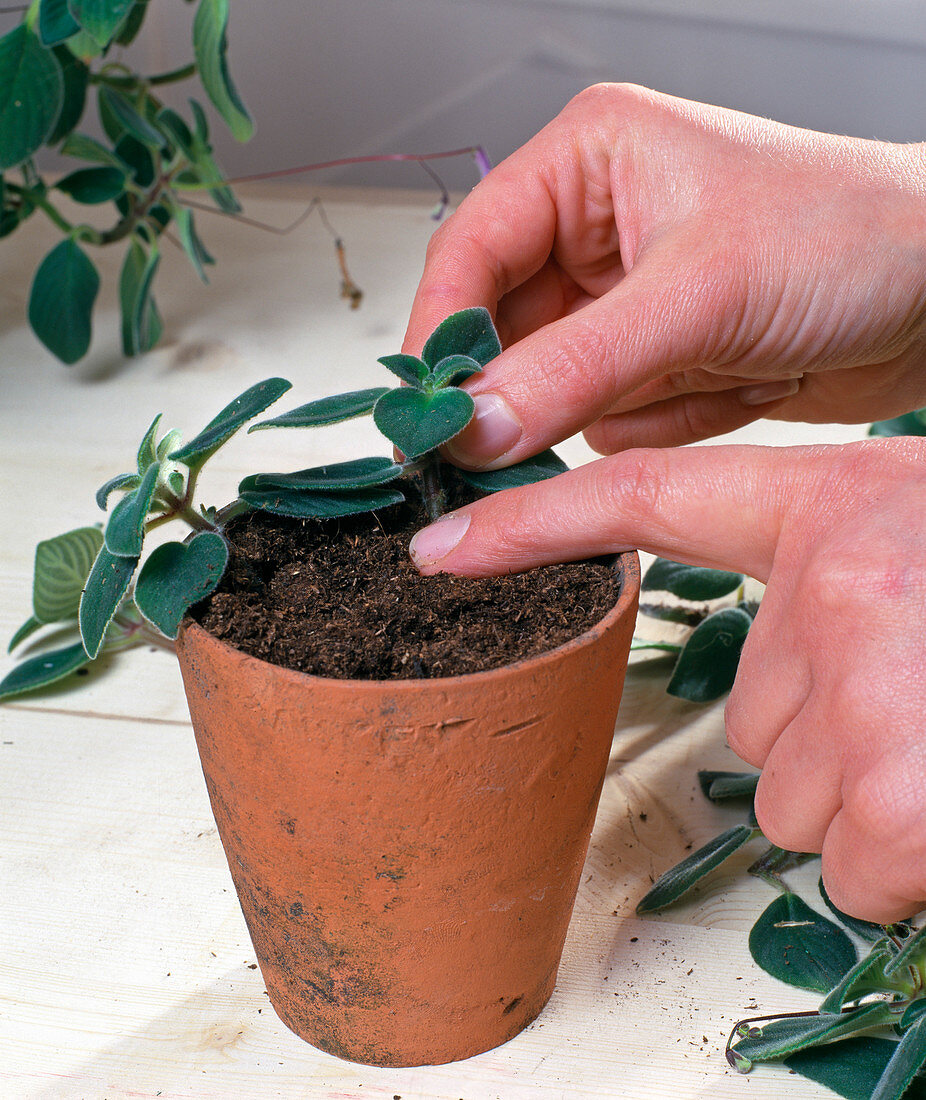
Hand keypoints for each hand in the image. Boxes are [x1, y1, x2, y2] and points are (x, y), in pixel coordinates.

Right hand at [404, 84, 925, 466]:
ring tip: (708, 370)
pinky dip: (666, 420)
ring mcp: (625, 303)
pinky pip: (610, 419)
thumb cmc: (849, 238)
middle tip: (542, 434)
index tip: (432, 411)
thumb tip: (476, 424)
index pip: (470, 251)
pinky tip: (736, 384)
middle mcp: (595, 229)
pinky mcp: (656, 359)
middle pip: (505, 330)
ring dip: (626, 401)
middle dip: (537, 385)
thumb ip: (572, 367)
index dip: (443, 333)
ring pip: (555, 387)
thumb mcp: (697, 296)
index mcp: (588, 164)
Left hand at [409, 437, 925, 922]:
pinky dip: (895, 860)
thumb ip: (824, 577)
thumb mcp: (912, 531)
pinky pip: (842, 867)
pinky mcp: (893, 800)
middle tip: (907, 697)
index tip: (442, 552)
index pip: (640, 499)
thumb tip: (780, 671)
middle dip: (811, 732)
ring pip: (784, 797)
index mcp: (828, 507)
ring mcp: (856, 693)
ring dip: (855, 791)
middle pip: (740, 716)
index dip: (533, 526)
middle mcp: (829, 590)